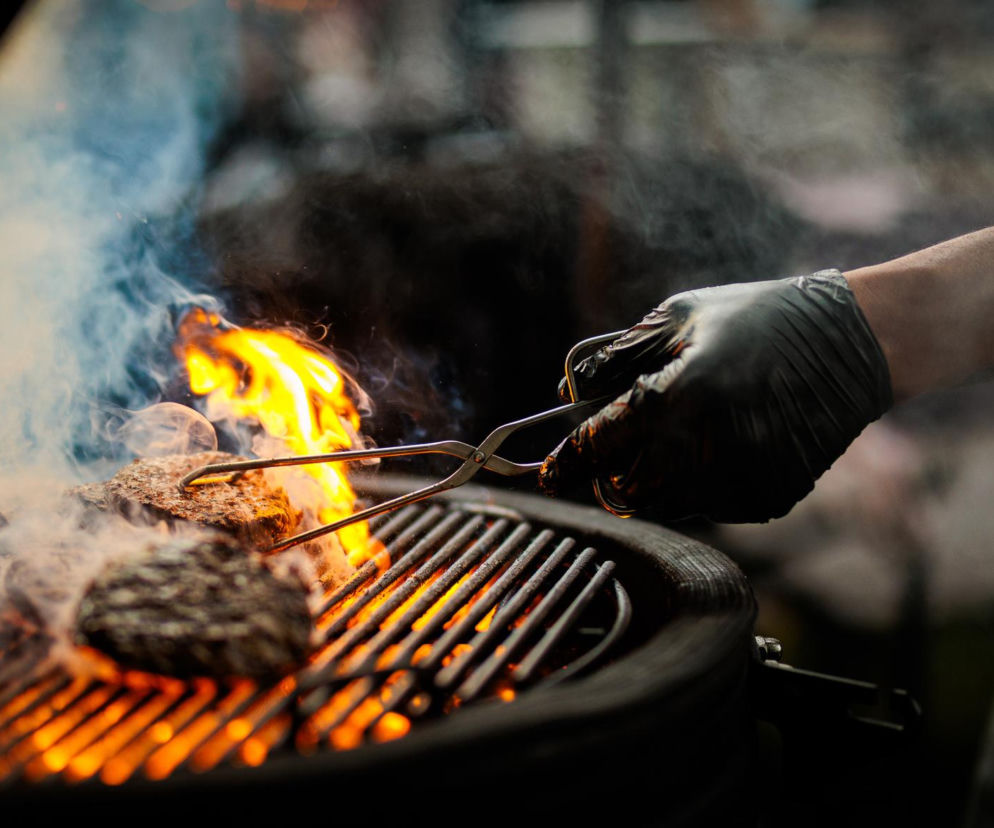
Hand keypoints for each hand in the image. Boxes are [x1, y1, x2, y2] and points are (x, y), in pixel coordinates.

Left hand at [540, 271, 892, 521]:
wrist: (849, 344)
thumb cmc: (754, 319)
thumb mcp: (678, 318)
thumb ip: (616, 358)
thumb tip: (568, 392)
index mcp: (681, 394)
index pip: (601, 445)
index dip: (567, 463)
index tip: (550, 474)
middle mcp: (710, 446)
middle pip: (628, 493)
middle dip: (611, 477)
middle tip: (615, 454)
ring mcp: (743, 478)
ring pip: (668, 503)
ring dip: (657, 478)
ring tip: (685, 432)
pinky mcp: (768, 498)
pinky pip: (712, 505)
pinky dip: (703, 482)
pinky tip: (727, 441)